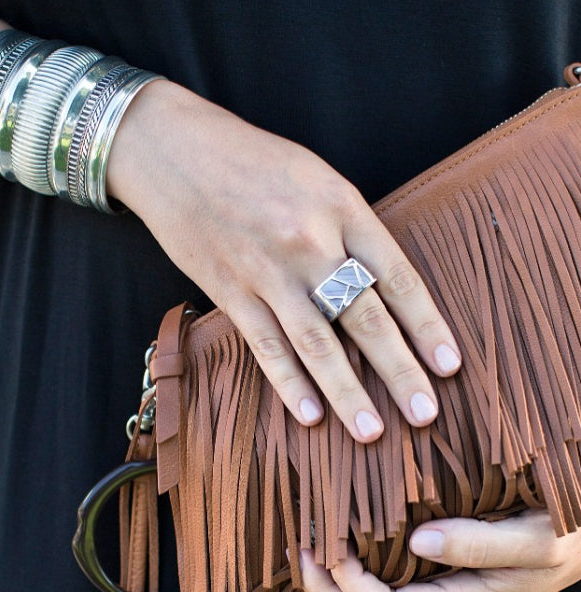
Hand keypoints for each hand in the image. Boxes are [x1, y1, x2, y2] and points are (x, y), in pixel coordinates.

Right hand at [107, 80, 461, 441]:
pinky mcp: (229, 290)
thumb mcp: (317, 177)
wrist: (176, 153)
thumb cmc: (253, 160)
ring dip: (347, 392)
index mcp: (341, 207)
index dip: (427, 325)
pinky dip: (288, 383)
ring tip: (372, 431)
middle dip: (400, 370)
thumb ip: (350, 228)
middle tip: (425, 415)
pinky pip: (265, 344)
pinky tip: (310, 415)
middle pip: (365, 318)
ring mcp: (267, 270)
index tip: (449, 364)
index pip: (398, 276)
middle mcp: (309, 242)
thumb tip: (378, 283)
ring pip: (316, 342)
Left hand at [300, 510, 580, 591]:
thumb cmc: (561, 535)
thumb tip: (419, 542)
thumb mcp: (534, 542)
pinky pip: (391, 575)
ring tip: (308, 548)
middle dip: (329, 590)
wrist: (576, 529)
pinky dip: (359, 563)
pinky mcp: (441, 566)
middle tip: (300, 553)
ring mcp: (442, 584)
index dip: (348, 589)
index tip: (322, 552)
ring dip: (338, 580)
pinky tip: (344, 538)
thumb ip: (481, 546)